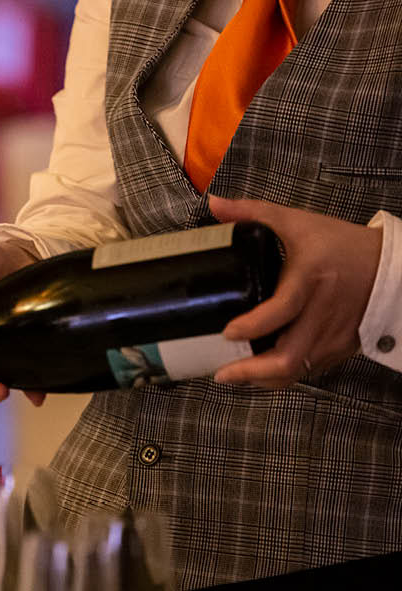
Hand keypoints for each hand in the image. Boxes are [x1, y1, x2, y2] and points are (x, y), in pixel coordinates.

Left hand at [209, 195, 382, 387]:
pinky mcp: (339, 349)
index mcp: (310, 280)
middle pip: (287, 357)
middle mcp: (322, 314)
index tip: (229, 331)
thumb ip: (253, 213)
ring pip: (295, 371)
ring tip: (234, 374)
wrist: (392, 266)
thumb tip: (215, 204)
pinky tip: (260, 371)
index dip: (253, 327)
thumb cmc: (343, 246)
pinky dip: (280, 375)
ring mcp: (333, 336)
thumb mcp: (297, 222)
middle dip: (250, 372)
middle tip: (222, 371)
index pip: (281, 310)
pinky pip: (306, 370)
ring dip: (261, 378)